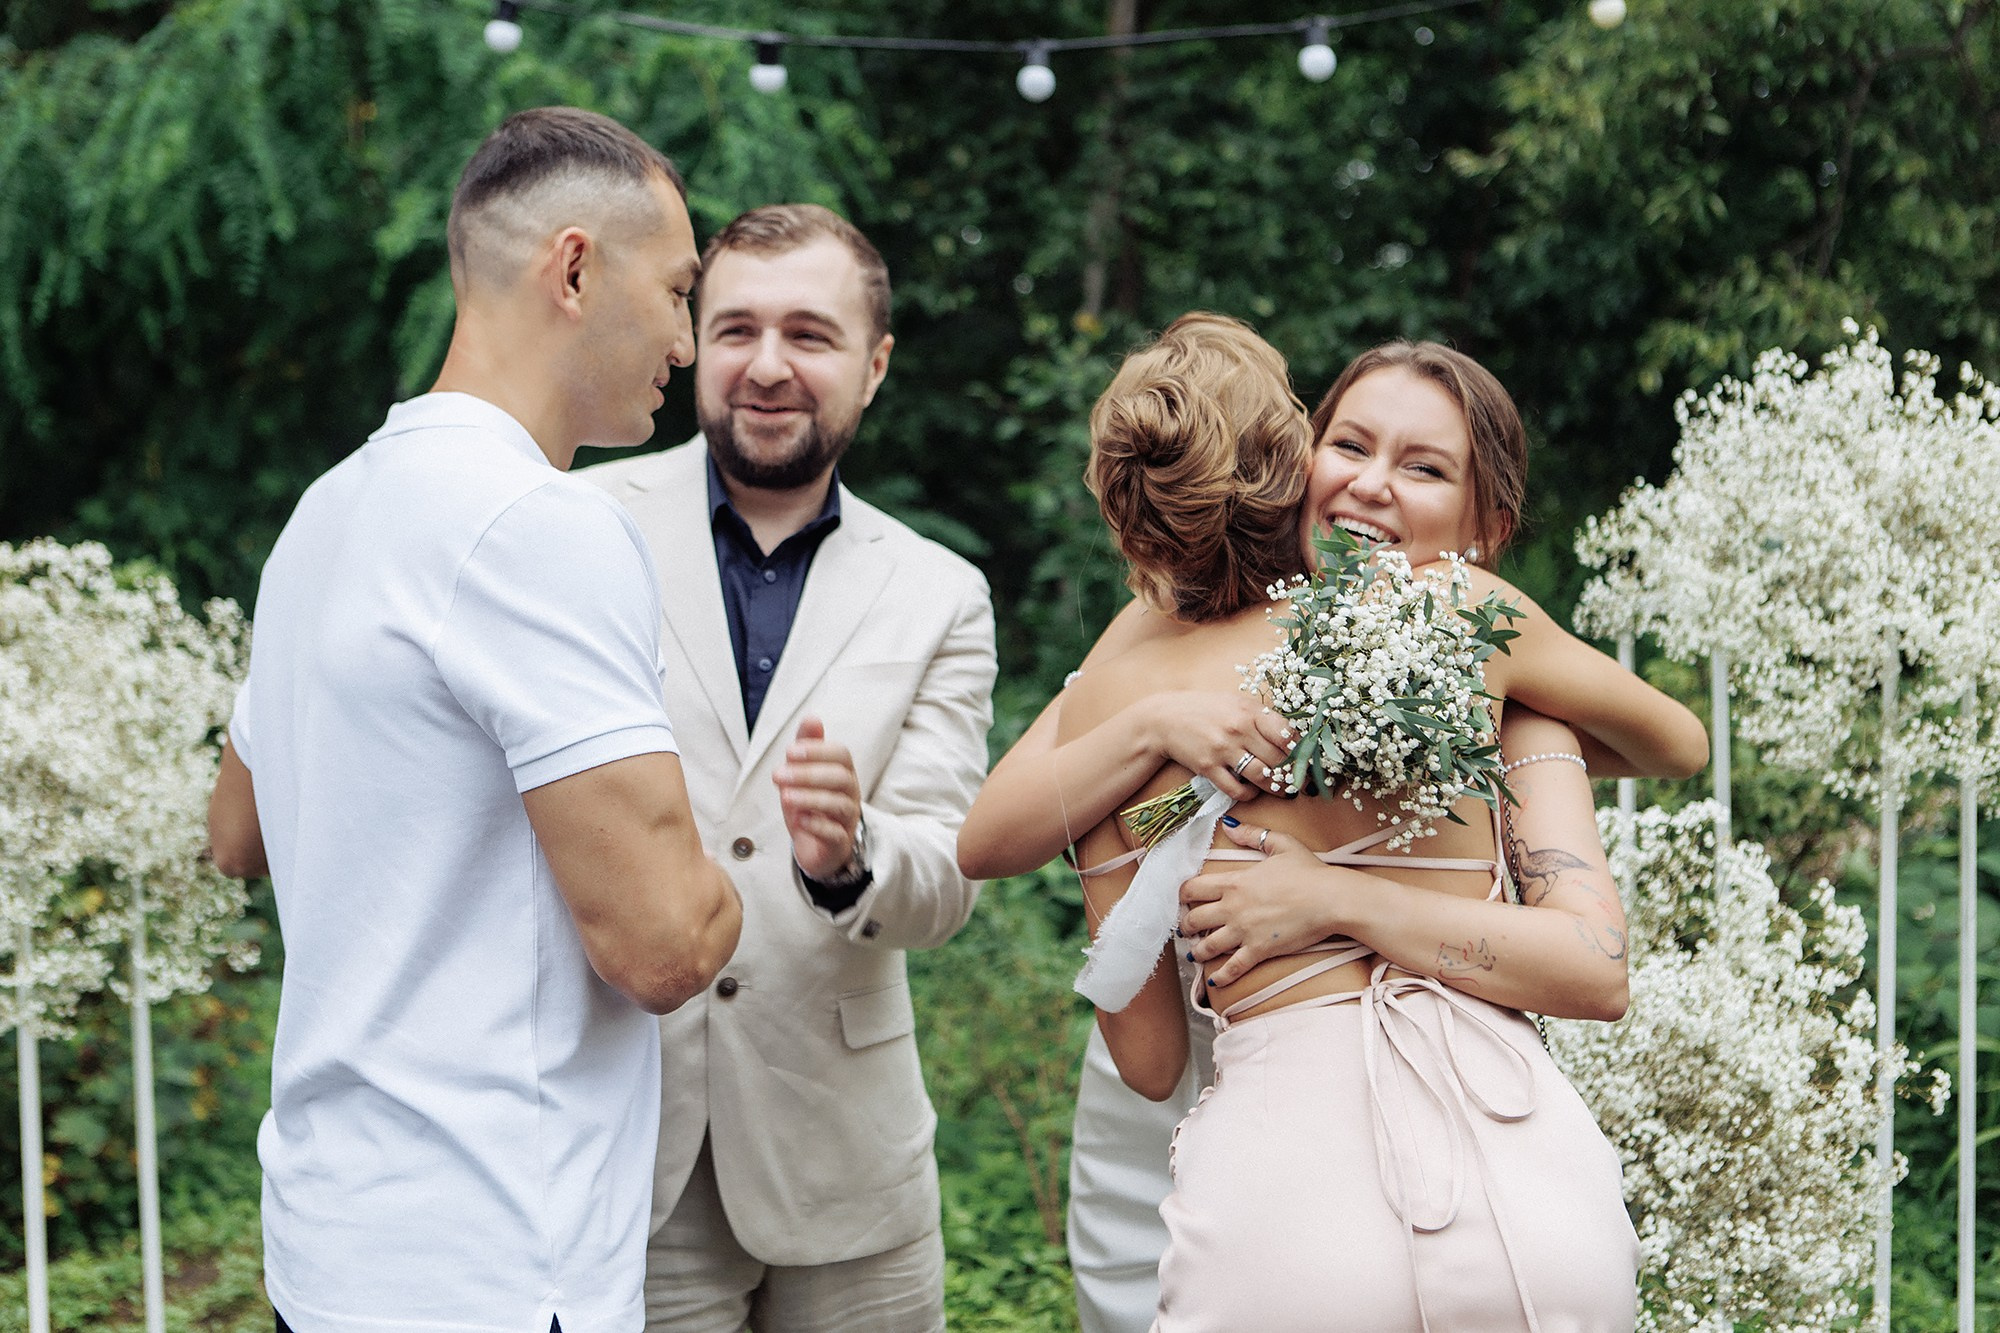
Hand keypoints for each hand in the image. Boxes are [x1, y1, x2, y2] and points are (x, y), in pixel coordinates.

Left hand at [774, 717, 862, 878]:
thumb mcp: (804, 773)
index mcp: (843, 773)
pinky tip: (799, 819)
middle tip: (778, 775)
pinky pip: (835, 834)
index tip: (789, 752)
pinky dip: (817, 825)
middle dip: (808, 773)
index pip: (841, 755)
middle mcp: (850, 794)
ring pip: (839, 805)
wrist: (817, 847)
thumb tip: (812, 717)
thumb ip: (808, 746)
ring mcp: (847, 820)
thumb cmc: (811, 805)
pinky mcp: (839, 844)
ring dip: (810, 798)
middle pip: (841, 778)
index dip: (817, 751)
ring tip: (785, 796)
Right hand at [1147, 691, 1295, 802]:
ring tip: (1283, 791)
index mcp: (1249, 710)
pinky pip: (1237, 789)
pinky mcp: (1208, 767)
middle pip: (1277, 758)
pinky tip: (1251, 791)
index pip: (1286, 733)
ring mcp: (1223, 749)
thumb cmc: (1205, 709)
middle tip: (1298, 781)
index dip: (1300, 750)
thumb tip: (1291, 737)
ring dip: (1276, 788)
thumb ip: (1261, 717)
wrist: (1165, 718)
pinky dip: (1248, 795)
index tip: (1305, 759)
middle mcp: (1238, 729)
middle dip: (1291, 774)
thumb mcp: (1235, 702)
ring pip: (1261, 777)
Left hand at [1179, 822, 1350, 987]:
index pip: (1193, 889)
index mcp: (1235, 881)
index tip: (1182, 900)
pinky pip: (1233, 968)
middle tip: (1185, 929)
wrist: (1331, 899)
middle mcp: (1233, 907)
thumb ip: (1251, 834)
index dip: (1182, 895)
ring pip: (1207, 946)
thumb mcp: (1280, 844)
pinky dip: (1220, 977)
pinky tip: (1213, 981)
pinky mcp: (1259, 950)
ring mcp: (1244, 931)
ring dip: (1197, 951)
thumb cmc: (1309, 871)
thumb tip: (1228, 824)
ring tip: (1195, 953)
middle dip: (1185, 925)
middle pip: (1194, 919)